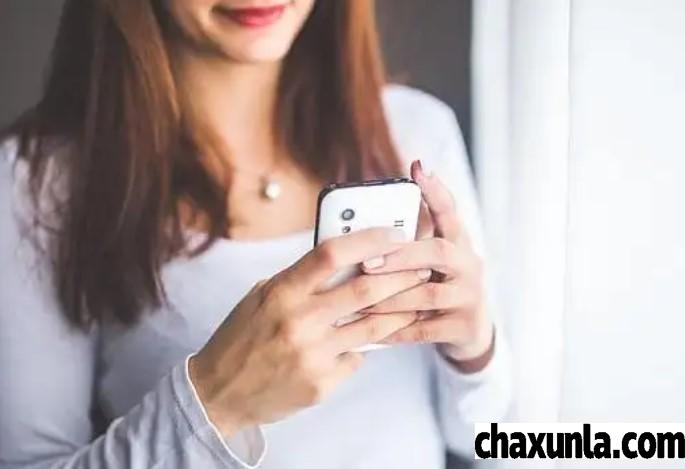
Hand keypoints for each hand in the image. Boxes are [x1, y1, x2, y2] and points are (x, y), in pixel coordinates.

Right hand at [189, 228, 429, 435]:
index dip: (368, 239)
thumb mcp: (261, 297)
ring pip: (373, 328)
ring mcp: (313, 354)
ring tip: (415, 301)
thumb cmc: (241, 338)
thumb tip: (345, 260)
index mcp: (281, 292)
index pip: (332, 254)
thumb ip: (300, 280)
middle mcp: (299, 321)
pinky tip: (361, 343)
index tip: (392, 233)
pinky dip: (361, 348)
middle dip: (401, 275)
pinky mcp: (322, 383)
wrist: (219, 394)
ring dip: (399, 312)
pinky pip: (356, 358)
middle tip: (423, 267)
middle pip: (365, 289)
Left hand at [361, 161, 494, 370]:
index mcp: (458, 243)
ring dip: (391, 297)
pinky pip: (425, 329)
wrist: (470, 332)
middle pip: (439, 252)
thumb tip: (360, 225)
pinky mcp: (464, 327)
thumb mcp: (430, 262)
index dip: (435, 191)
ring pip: (428, 294)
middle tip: (367, 262)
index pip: (449, 211)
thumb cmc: (438, 287)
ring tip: (360, 300)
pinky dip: (397, 330)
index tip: (418, 168)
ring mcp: (469, 297)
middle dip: (401, 256)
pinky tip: (372, 331)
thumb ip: (407, 243)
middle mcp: (469, 265)